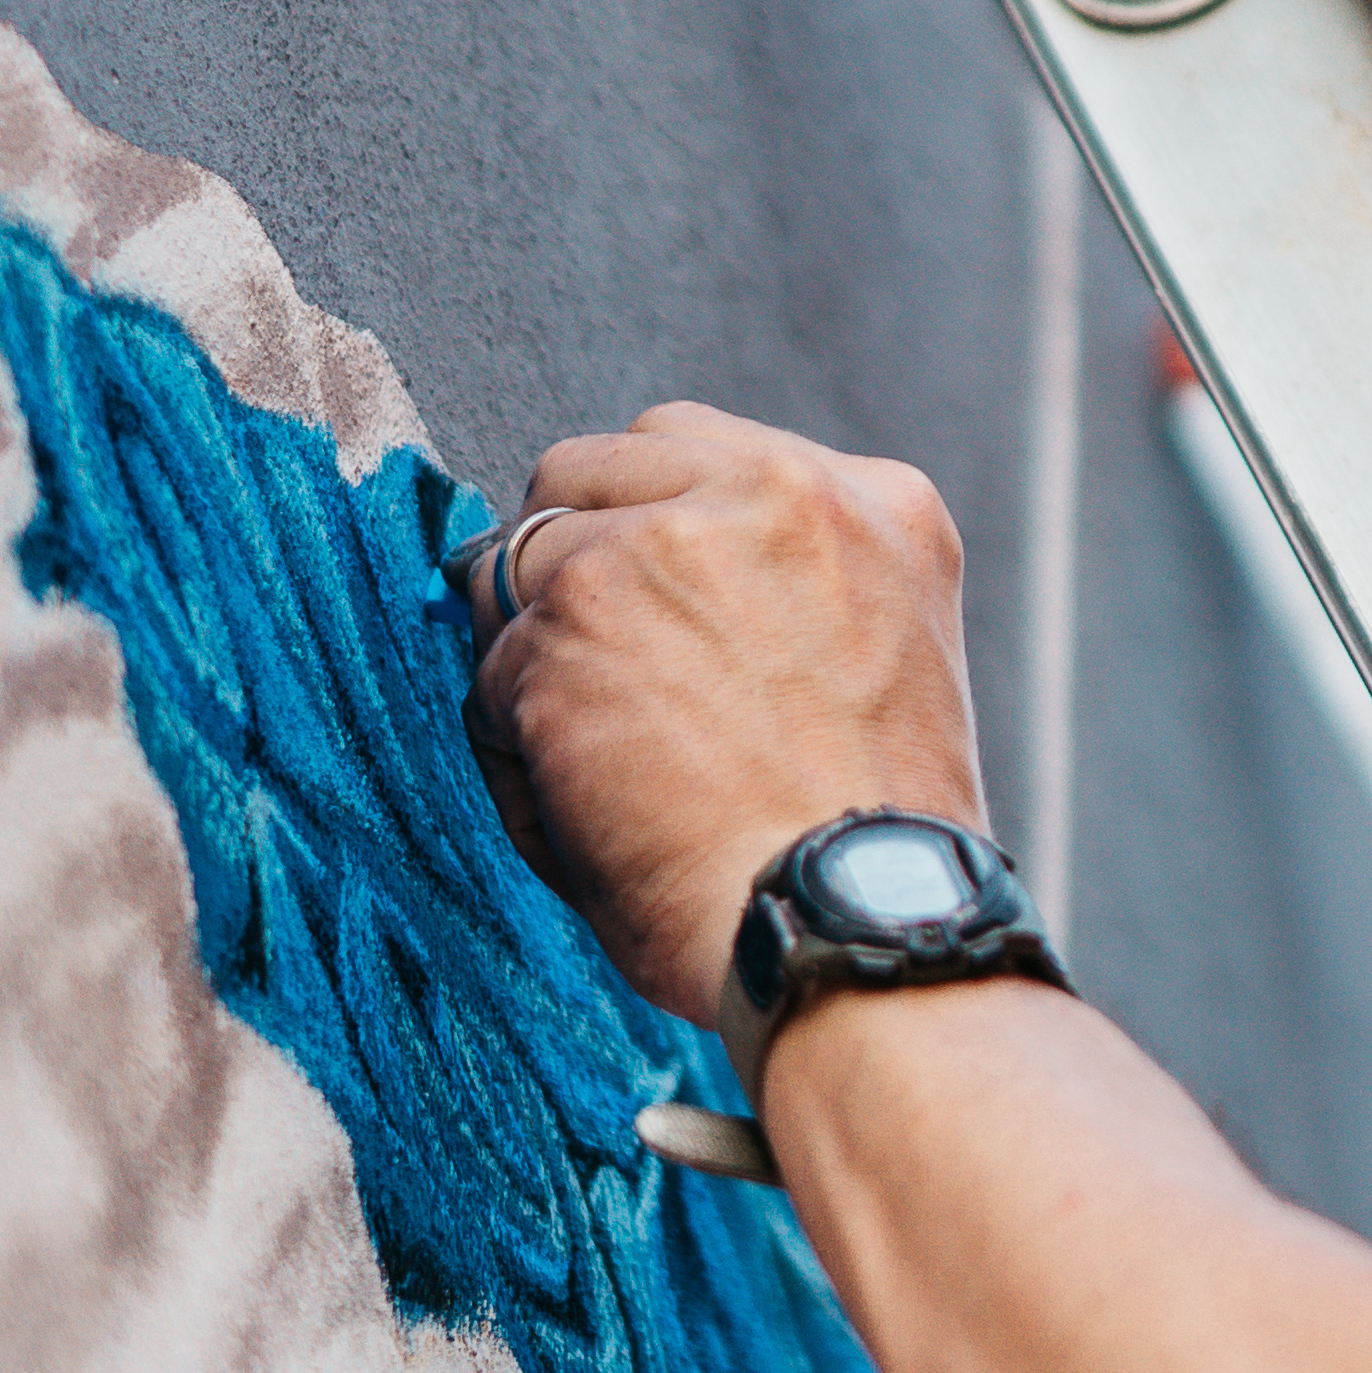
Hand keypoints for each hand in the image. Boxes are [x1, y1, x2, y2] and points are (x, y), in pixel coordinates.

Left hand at [460, 405, 992, 1031]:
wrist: (854, 922)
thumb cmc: (868, 842)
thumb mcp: (881, 662)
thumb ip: (786, 588)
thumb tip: (636, 571)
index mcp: (880, 505)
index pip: (702, 450)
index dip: (655, 528)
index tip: (652, 607)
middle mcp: (779, 493)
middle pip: (599, 463)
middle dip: (577, 556)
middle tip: (597, 667)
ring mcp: (666, 546)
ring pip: (523, 558)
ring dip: (539, 651)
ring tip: (600, 760)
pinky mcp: (576, 616)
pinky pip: (490, 665)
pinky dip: (514, 740)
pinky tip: (583, 808)